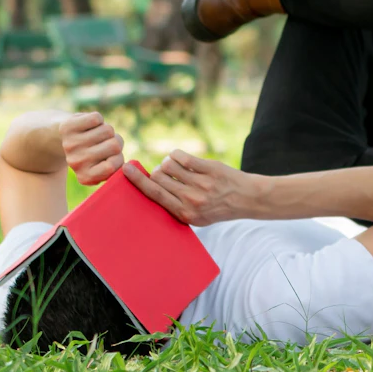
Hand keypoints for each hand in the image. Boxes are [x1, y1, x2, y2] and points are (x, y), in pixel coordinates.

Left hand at [60, 112, 124, 184]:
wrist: (65, 139)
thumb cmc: (96, 154)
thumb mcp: (106, 166)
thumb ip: (117, 168)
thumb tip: (119, 165)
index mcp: (86, 177)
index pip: (113, 166)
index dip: (119, 158)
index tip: (112, 157)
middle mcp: (76, 163)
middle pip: (114, 145)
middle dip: (115, 141)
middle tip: (105, 143)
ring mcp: (70, 145)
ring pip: (107, 130)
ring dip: (106, 129)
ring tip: (96, 134)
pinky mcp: (67, 127)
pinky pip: (96, 118)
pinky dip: (98, 119)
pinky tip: (89, 125)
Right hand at [122, 152, 267, 225]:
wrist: (246, 199)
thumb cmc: (216, 208)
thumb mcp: (195, 216)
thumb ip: (173, 205)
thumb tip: (149, 185)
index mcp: (184, 213)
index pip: (154, 194)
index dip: (137, 180)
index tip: (125, 169)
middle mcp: (192, 199)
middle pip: (159, 177)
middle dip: (157, 172)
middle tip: (166, 174)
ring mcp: (202, 184)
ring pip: (168, 165)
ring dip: (167, 163)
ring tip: (176, 167)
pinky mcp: (210, 169)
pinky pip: (182, 156)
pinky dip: (176, 154)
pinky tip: (181, 159)